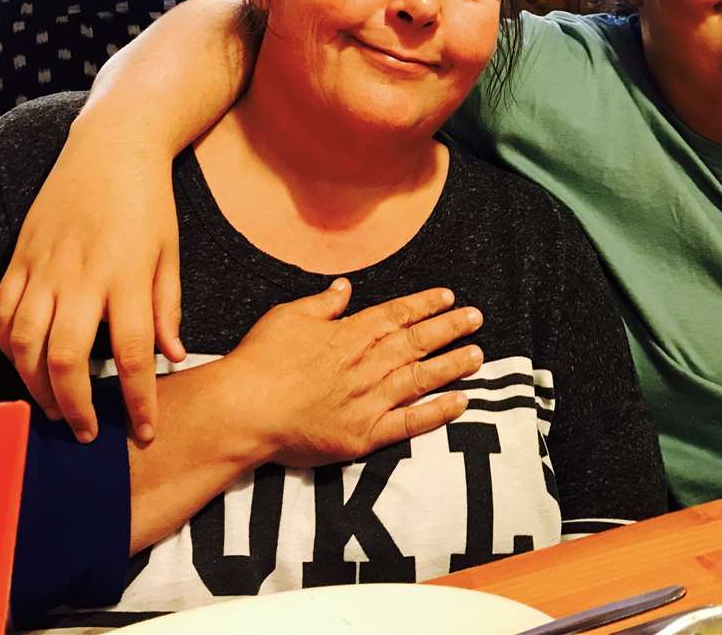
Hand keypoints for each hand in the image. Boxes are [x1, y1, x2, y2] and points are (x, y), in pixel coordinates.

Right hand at [0, 120, 180, 443]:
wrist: (110, 148)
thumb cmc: (149, 203)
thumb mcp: (171, 253)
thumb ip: (168, 308)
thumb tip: (174, 357)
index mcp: (127, 278)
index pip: (132, 354)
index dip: (138, 401)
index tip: (144, 432)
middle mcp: (81, 278)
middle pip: (66, 360)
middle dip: (74, 407)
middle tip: (86, 433)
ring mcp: (43, 268)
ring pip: (23, 344)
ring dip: (34, 386)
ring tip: (52, 409)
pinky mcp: (18, 258)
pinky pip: (1, 314)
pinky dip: (8, 348)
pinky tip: (23, 366)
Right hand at [230, 279, 483, 465]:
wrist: (244, 408)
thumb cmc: (260, 360)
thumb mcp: (288, 316)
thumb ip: (322, 303)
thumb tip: (344, 288)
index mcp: (350, 333)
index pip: (397, 314)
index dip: (426, 305)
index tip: (450, 297)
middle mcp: (367, 363)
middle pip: (417, 342)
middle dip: (450, 328)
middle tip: (477, 319)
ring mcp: (370, 399)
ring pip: (421, 378)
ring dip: (452, 365)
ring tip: (477, 356)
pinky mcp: (365, 434)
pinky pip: (410, 423)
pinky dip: (437, 412)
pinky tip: (460, 402)